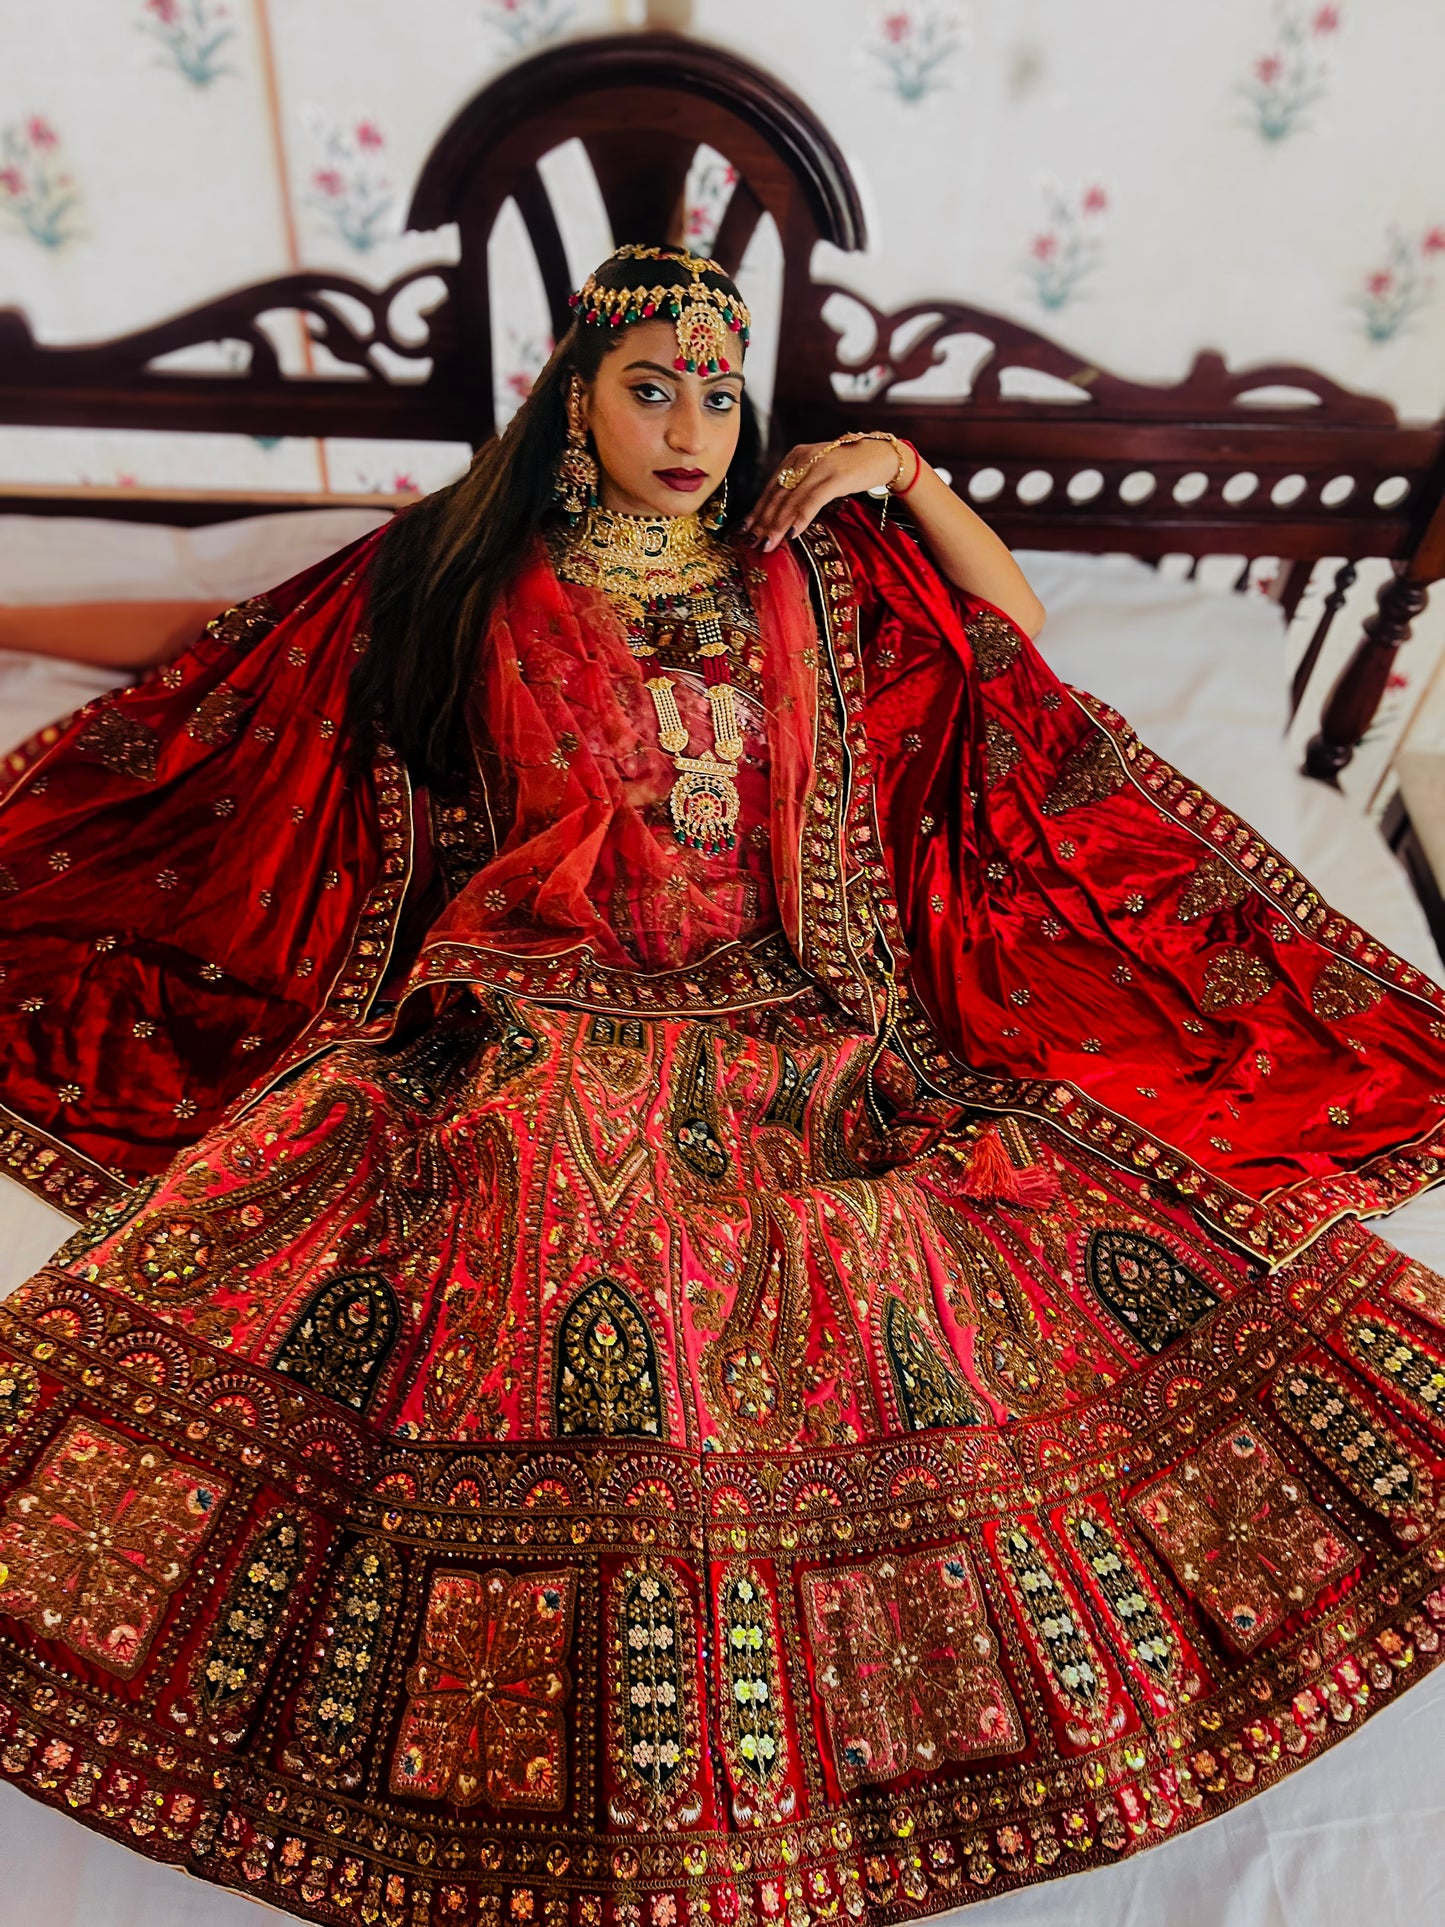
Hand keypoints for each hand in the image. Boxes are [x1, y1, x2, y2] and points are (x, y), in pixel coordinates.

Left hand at [742, 435, 914, 551]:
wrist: (881, 455)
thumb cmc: (849, 468)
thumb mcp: (818, 472)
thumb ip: (799, 486)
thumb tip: (779, 514)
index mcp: (795, 456)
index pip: (771, 487)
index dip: (758, 510)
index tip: (746, 529)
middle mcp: (804, 458)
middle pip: (778, 494)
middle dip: (764, 521)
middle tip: (753, 542)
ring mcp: (820, 466)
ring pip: (792, 500)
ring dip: (778, 525)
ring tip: (768, 544)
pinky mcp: (836, 476)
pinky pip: (813, 500)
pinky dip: (801, 518)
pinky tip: (792, 533)